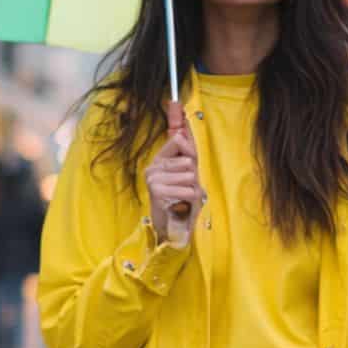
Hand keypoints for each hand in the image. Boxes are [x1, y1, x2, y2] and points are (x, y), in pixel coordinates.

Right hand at [145, 106, 205, 243]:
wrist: (171, 225)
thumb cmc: (180, 198)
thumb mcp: (186, 172)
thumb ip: (185, 150)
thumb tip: (183, 122)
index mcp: (159, 159)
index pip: (178, 140)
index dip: (191, 151)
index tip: (192, 164)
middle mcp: (153, 167)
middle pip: (188, 161)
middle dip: (194, 176)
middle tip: (187, 188)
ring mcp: (153, 180)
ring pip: (189, 175)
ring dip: (193, 188)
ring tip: (185, 196)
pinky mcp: (157, 192)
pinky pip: (188, 190)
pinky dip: (191, 199)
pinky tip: (182, 204)